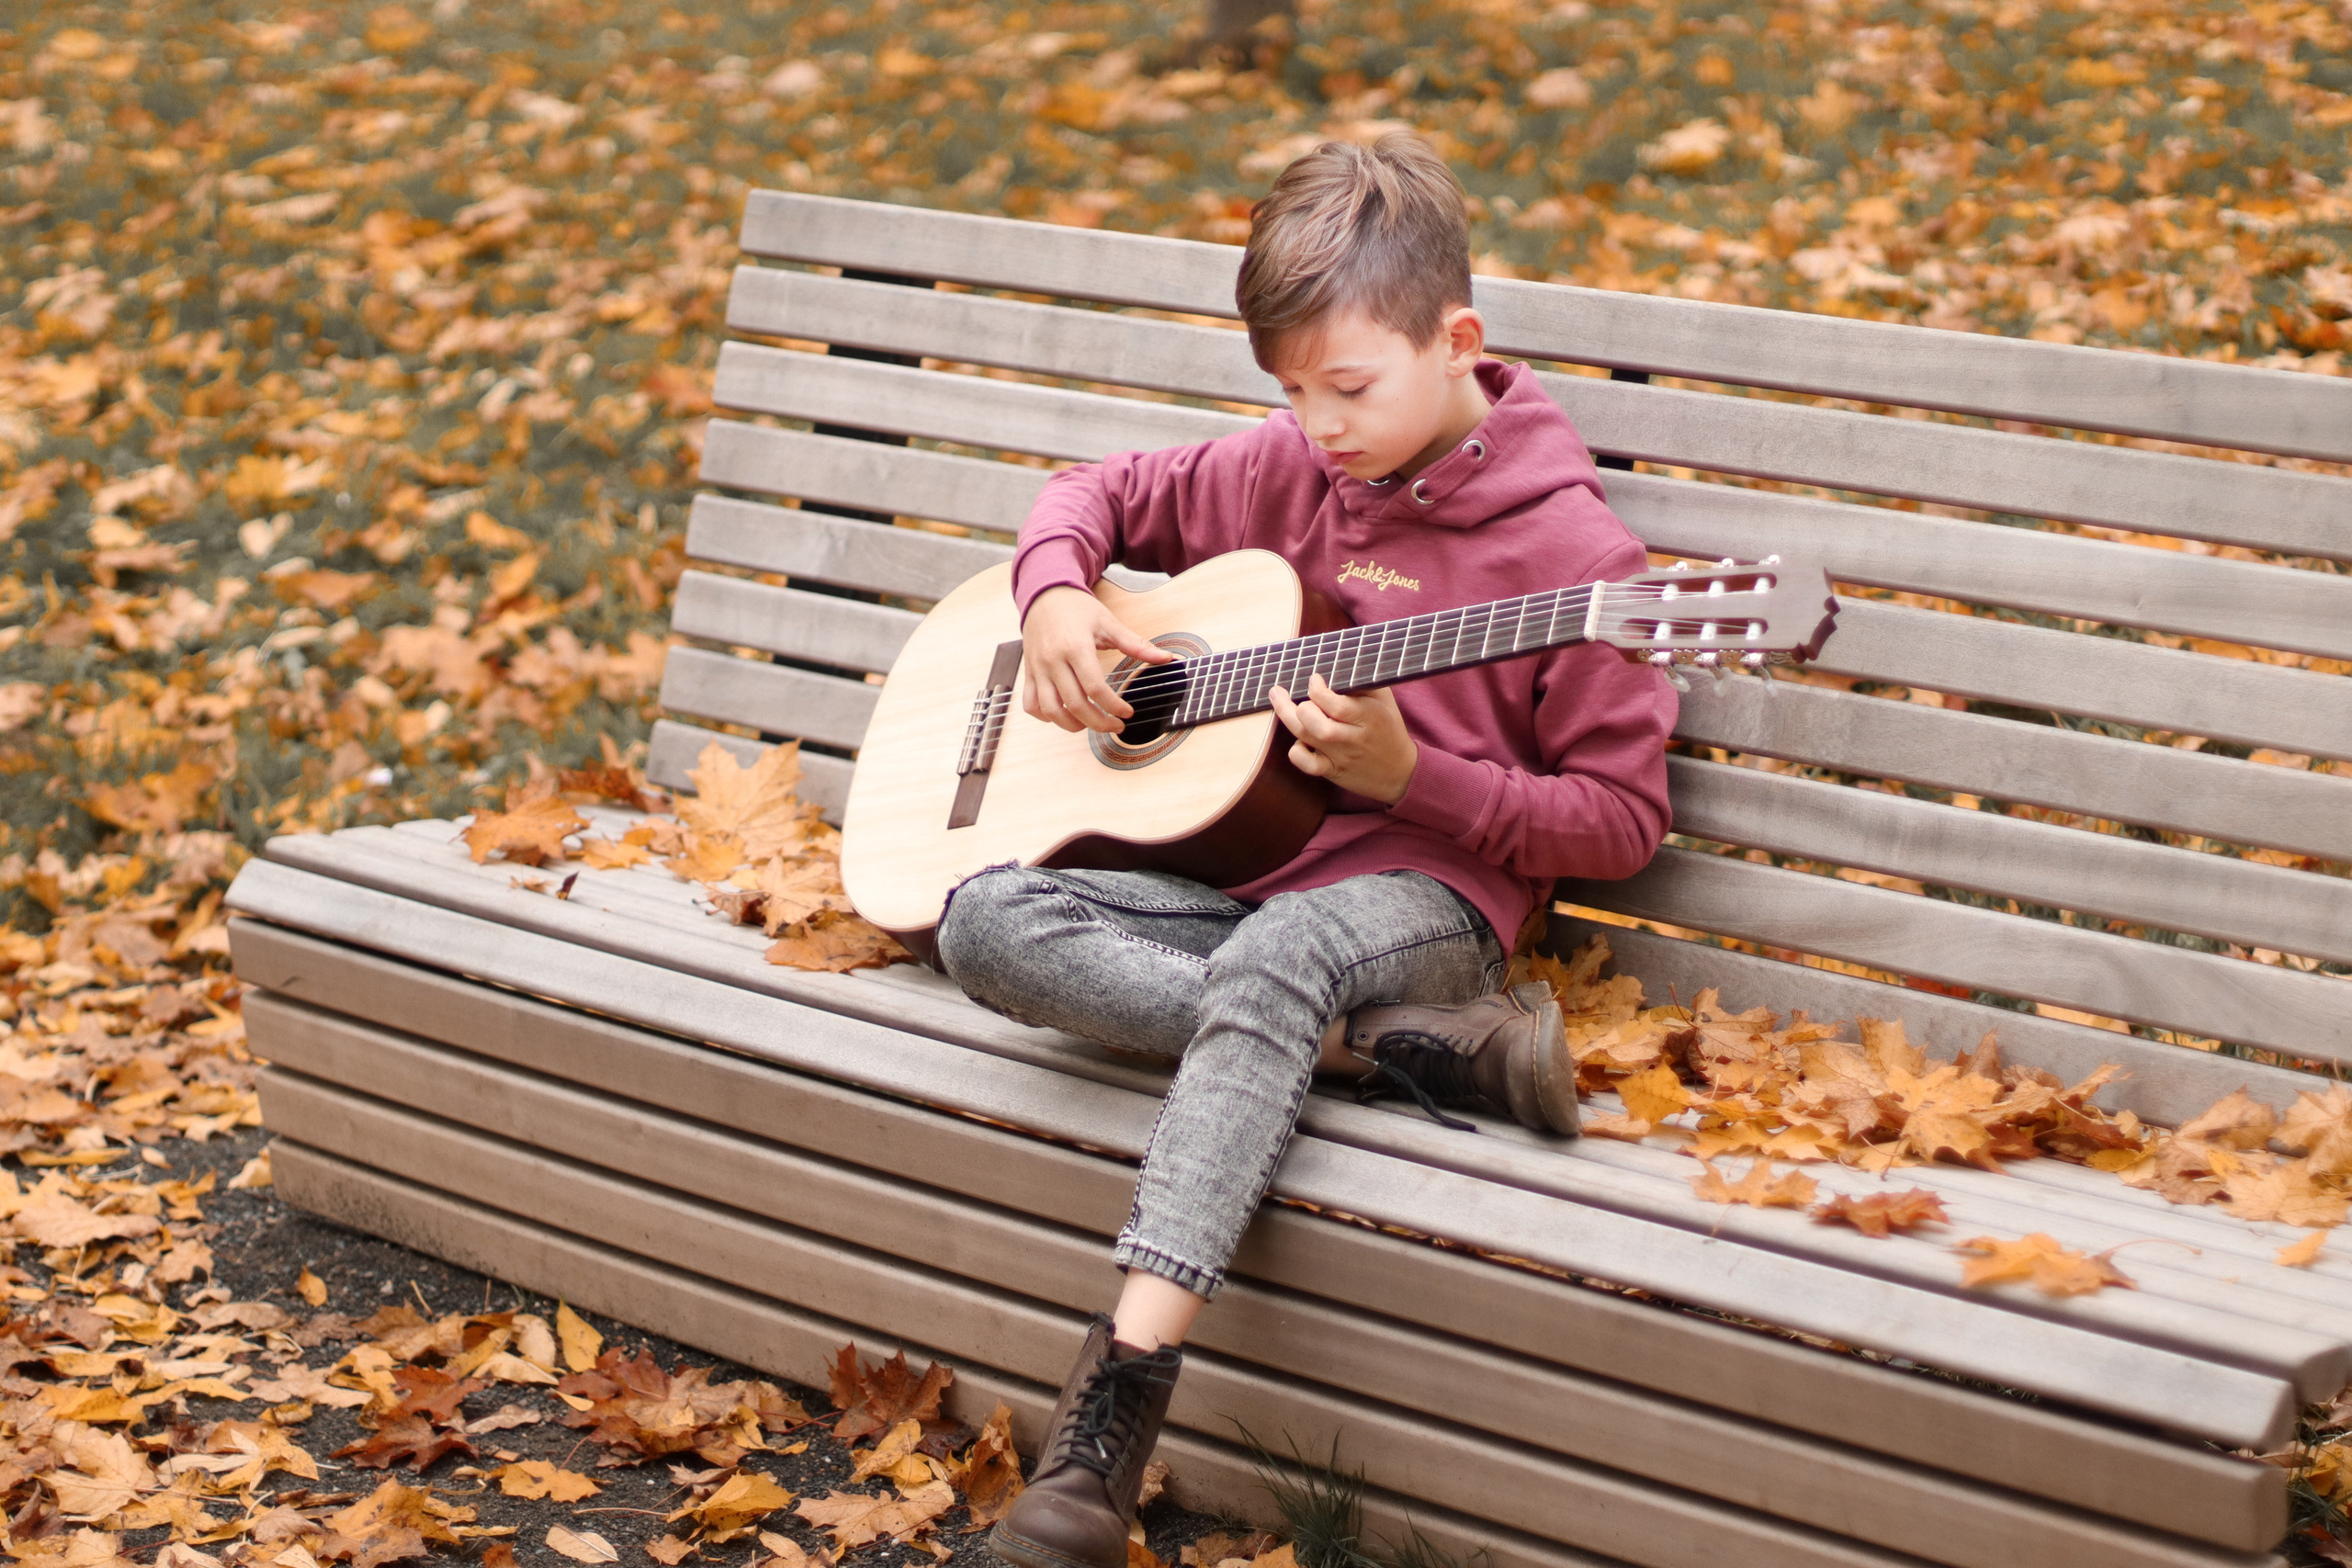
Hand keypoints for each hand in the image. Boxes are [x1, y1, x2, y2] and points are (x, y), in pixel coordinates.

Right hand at [1020, 586, 1172, 733]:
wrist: (1044, 593)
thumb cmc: (1076, 608)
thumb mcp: (1108, 623)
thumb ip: (1136, 644)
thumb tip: (1165, 658)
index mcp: (1075, 647)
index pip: (1095, 688)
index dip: (1113, 706)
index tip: (1127, 712)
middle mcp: (1053, 660)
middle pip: (1075, 704)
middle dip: (1098, 723)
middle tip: (1115, 725)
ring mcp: (1038, 668)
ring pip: (1050, 709)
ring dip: (1071, 725)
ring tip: (1089, 724)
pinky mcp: (1029, 672)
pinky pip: (1031, 703)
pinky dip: (1046, 716)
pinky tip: (1063, 715)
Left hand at [1269, 674, 1417, 804]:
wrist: (1400, 771)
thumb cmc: (1387, 727)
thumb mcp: (1384, 700)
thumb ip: (1361, 681)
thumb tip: (1334, 661)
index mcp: (1370, 716)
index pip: (1337, 705)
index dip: (1317, 689)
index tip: (1314, 679)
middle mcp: (1354, 737)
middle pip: (1317, 723)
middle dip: (1298, 706)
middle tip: (1286, 692)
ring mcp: (1342, 756)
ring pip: (1307, 738)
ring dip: (1288, 718)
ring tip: (1280, 700)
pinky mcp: (1333, 771)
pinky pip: (1308, 764)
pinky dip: (1297, 751)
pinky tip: (1299, 739)